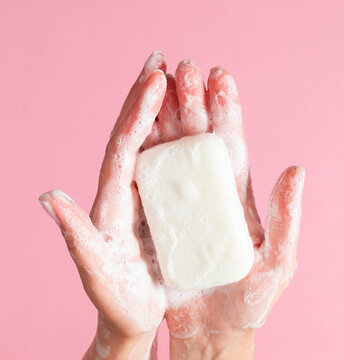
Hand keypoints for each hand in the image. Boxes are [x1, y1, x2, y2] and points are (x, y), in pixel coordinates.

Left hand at [39, 52, 168, 359]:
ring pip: (160, 143)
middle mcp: (128, 190)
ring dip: (170, 108)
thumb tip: (47, 197)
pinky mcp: (166, 206)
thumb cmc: (115, 302)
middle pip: (139, 133)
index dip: (138, 111)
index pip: (123, 146)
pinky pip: (177, 165)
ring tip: (182, 76)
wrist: (131, 319)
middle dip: (149, 95)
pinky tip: (199, 122)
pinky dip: (187, 138)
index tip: (155, 78)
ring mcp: (148, 196)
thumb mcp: (95, 272)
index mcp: (111, 201)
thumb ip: (75, 237)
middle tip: (162, 58)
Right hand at [145, 60, 305, 358]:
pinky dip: (142, 152)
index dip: (227, 111)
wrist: (215, 331)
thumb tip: (297, 169)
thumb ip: (287, 218)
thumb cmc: (252, 300)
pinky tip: (135, 126)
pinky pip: (148, 183)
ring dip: (166, 117)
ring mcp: (184, 205)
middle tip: (184, 67)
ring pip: (173, 152)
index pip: (233, 144)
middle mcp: (212, 193)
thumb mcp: (277, 261)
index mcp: (240, 197)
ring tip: (158, 82)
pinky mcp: (160, 222)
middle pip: (201, 138)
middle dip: (194, 102)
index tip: (220, 77)